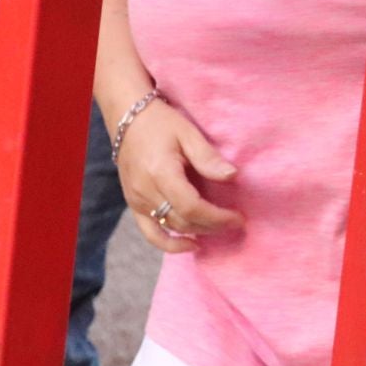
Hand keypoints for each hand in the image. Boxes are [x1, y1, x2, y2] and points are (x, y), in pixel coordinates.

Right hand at [115, 101, 243, 253]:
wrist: (128, 121)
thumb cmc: (161, 123)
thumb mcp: (188, 133)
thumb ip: (208, 158)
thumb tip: (232, 177)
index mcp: (161, 173)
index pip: (192, 207)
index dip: (217, 217)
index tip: (238, 218)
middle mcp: (146, 192)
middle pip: (182, 221)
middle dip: (212, 226)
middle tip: (235, 223)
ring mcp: (137, 202)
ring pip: (170, 229)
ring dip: (197, 232)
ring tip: (218, 229)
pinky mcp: (134, 206)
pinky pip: (151, 233)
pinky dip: (170, 244)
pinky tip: (191, 244)